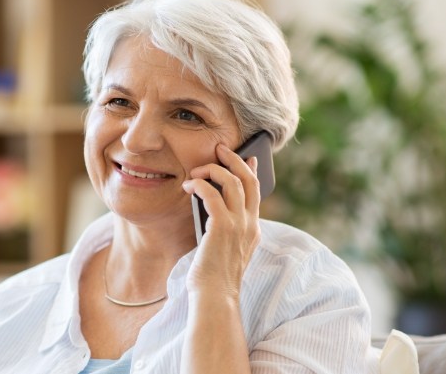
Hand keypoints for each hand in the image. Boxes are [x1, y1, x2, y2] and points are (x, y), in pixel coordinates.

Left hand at [182, 143, 260, 300]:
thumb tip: (212, 205)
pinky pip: (212, 194)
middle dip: (235, 159)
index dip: (251, 171)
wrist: (214, 297)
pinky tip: (189, 186)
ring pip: (232, 182)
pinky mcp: (222, 227)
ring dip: (213, 170)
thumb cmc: (214, 275)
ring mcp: (239, 225)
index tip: (248, 158)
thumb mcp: (225, 249)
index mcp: (253, 229)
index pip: (256, 192)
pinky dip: (200, 185)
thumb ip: (226, 228)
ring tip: (197, 170)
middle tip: (220, 149)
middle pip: (248, 180)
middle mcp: (250, 224)